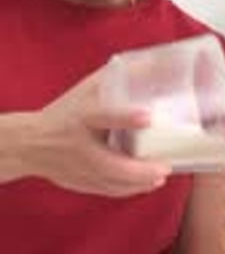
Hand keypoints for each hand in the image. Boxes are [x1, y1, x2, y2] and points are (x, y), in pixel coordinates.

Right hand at [23, 68, 170, 195]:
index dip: (125, 116)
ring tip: (161, 176)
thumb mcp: (87, 90)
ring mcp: (79, 168)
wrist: (31, 144)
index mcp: (80, 117)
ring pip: (113, 183)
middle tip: (165, 166)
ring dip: (140, 182)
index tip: (148, 116)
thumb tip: (155, 63)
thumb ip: (117, 77)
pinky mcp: (81, 183)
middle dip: (141, 170)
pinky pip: (110, 190)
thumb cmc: (66, 113)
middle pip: (111, 164)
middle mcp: (79, 146)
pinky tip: (148, 184)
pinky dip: (131, 189)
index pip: (102, 116)